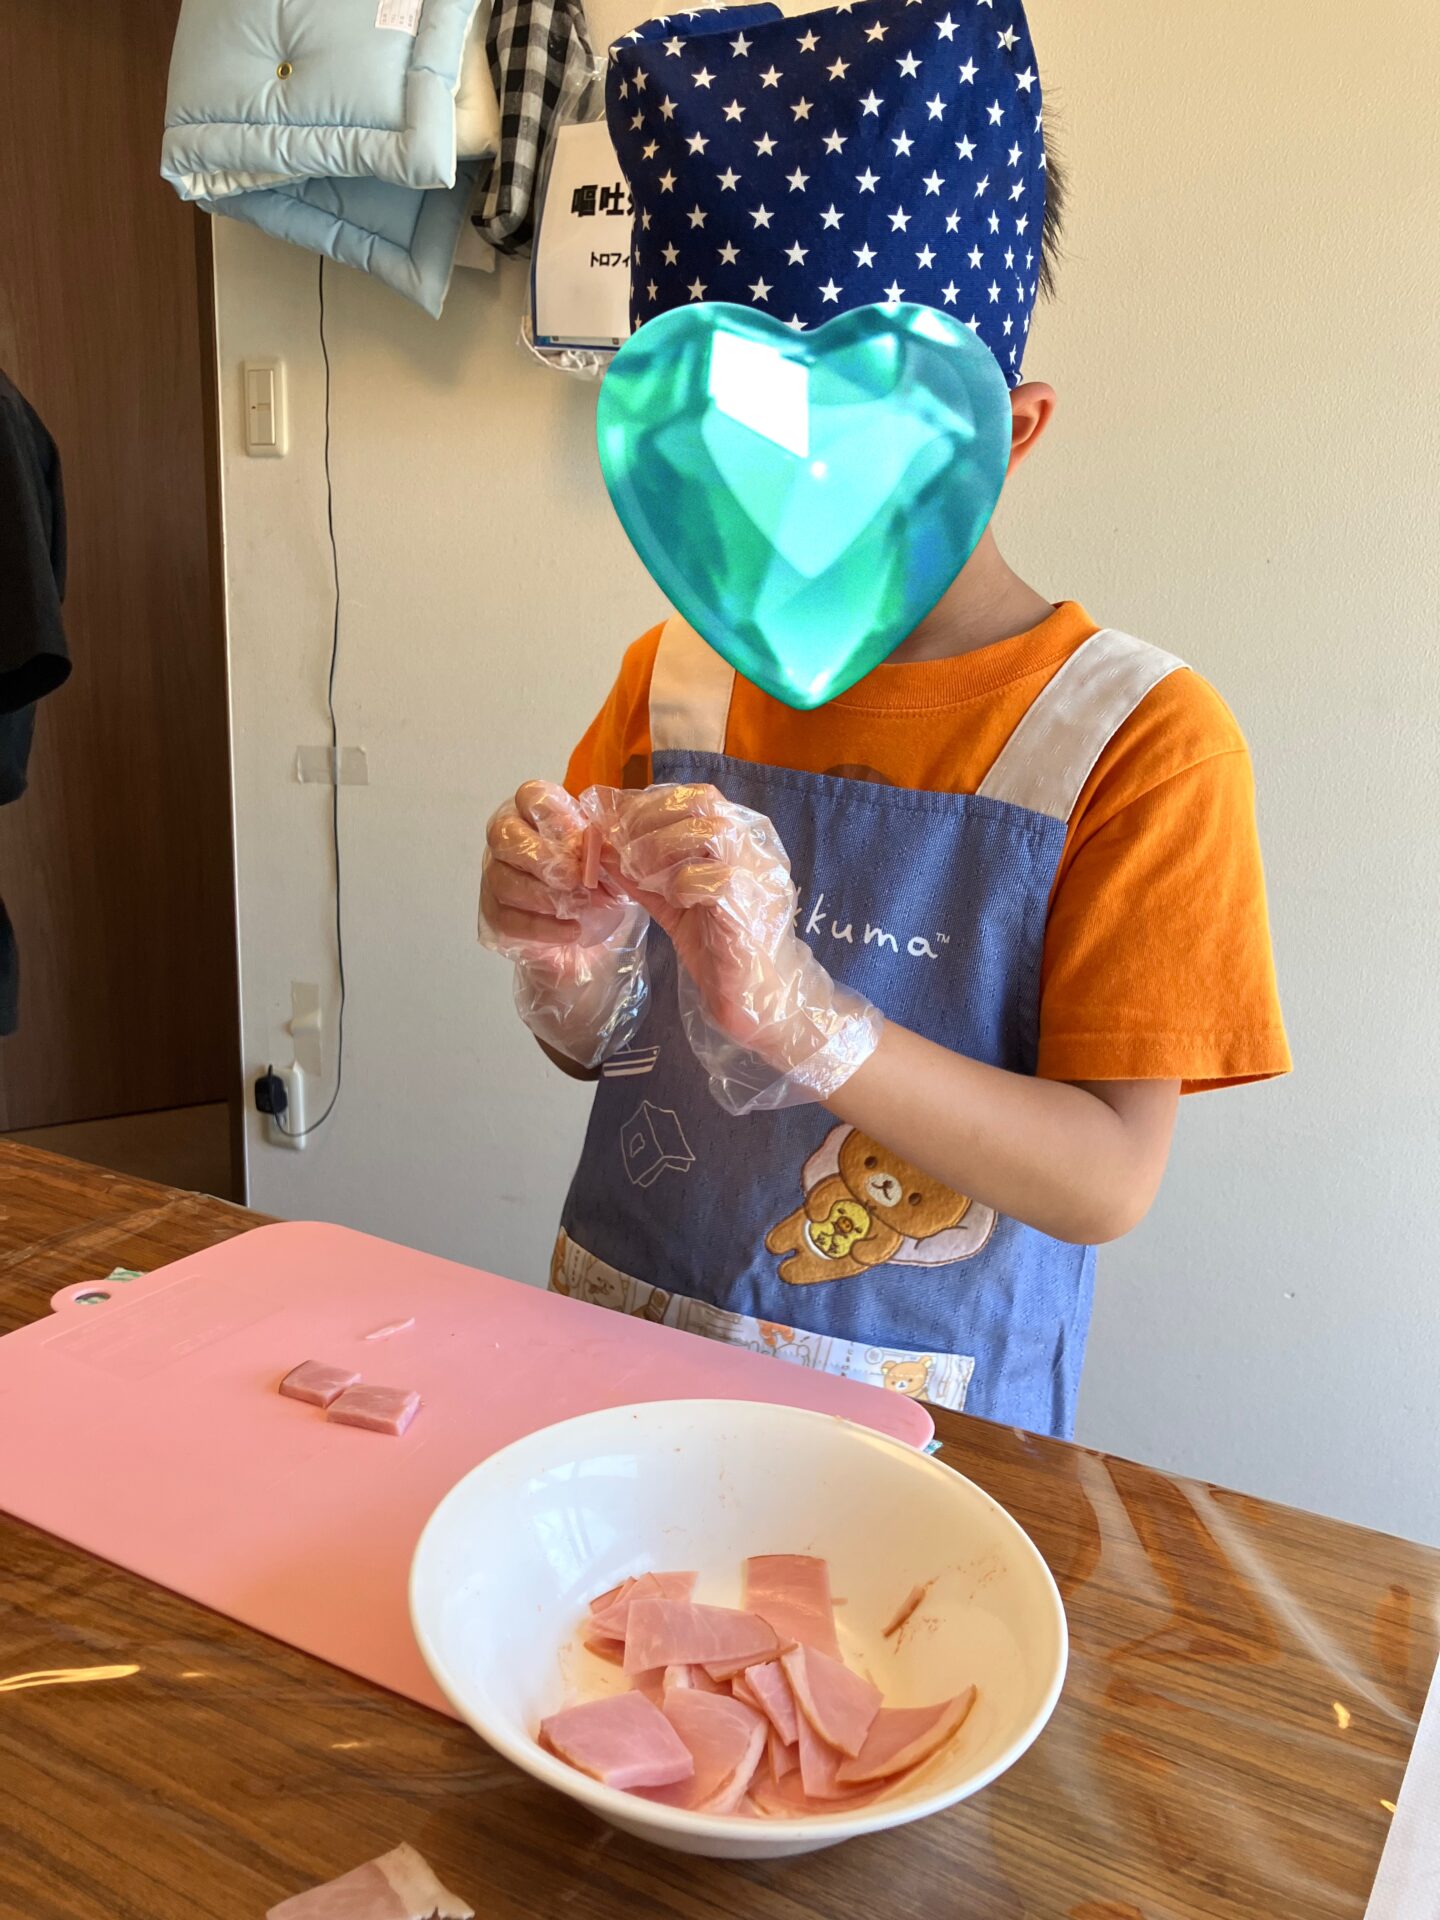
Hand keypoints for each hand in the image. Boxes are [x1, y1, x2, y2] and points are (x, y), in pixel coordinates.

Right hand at [480, 780, 627, 956]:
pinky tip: (570, 931)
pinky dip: (540, 928)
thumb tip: (597, 835)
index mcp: (539, 812)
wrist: (601, 920)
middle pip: (504, 836)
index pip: (531, 796)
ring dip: (543, 896)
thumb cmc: (604, 874)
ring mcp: (497, 874)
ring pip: (502, 880)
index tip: (581, 841)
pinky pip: (505, 919)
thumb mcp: (614, 853)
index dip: (553, 817)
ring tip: (578, 906)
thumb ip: (606, 839)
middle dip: (541, 858)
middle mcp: (510, 838)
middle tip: (574, 879)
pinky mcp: (495, 912)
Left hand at [589, 784, 881, 1111]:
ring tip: (638, 870)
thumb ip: (641, 874)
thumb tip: (601, 847)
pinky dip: (679, 882)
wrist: (753, 994)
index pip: (696, 798)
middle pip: (701, 804)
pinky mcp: (749, 906)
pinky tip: (669, 897)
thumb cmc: (718, 944)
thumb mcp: (671, 902)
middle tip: (619, 843)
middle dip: (650, 819)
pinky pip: (711, 877)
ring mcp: (755, 873)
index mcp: (738, 840)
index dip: (650, 804)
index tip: (613, 819)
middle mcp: (753, 847)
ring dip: (661, 846)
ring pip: (708, 831)